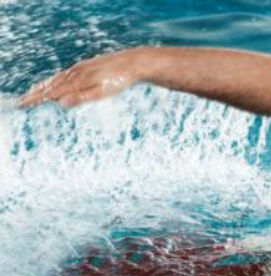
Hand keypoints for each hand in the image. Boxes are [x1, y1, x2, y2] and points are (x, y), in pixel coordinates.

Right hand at [19, 48, 152, 107]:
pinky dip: (56, 79)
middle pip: (52, 84)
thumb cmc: (119, 80)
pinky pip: (66, 73)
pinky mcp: (86, 65)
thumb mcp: (103, 92)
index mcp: (78, 81)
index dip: (37, 98)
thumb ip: (82, 97)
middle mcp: (76, 73)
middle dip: (37, 93)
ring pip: (58, 78)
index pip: (52, 92)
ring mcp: (81, 68)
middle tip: (23, 102)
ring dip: (44, 86)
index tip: (24, 104)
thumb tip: (61, 102)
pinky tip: (56, 82)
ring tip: (34, 93)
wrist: (132, 62)